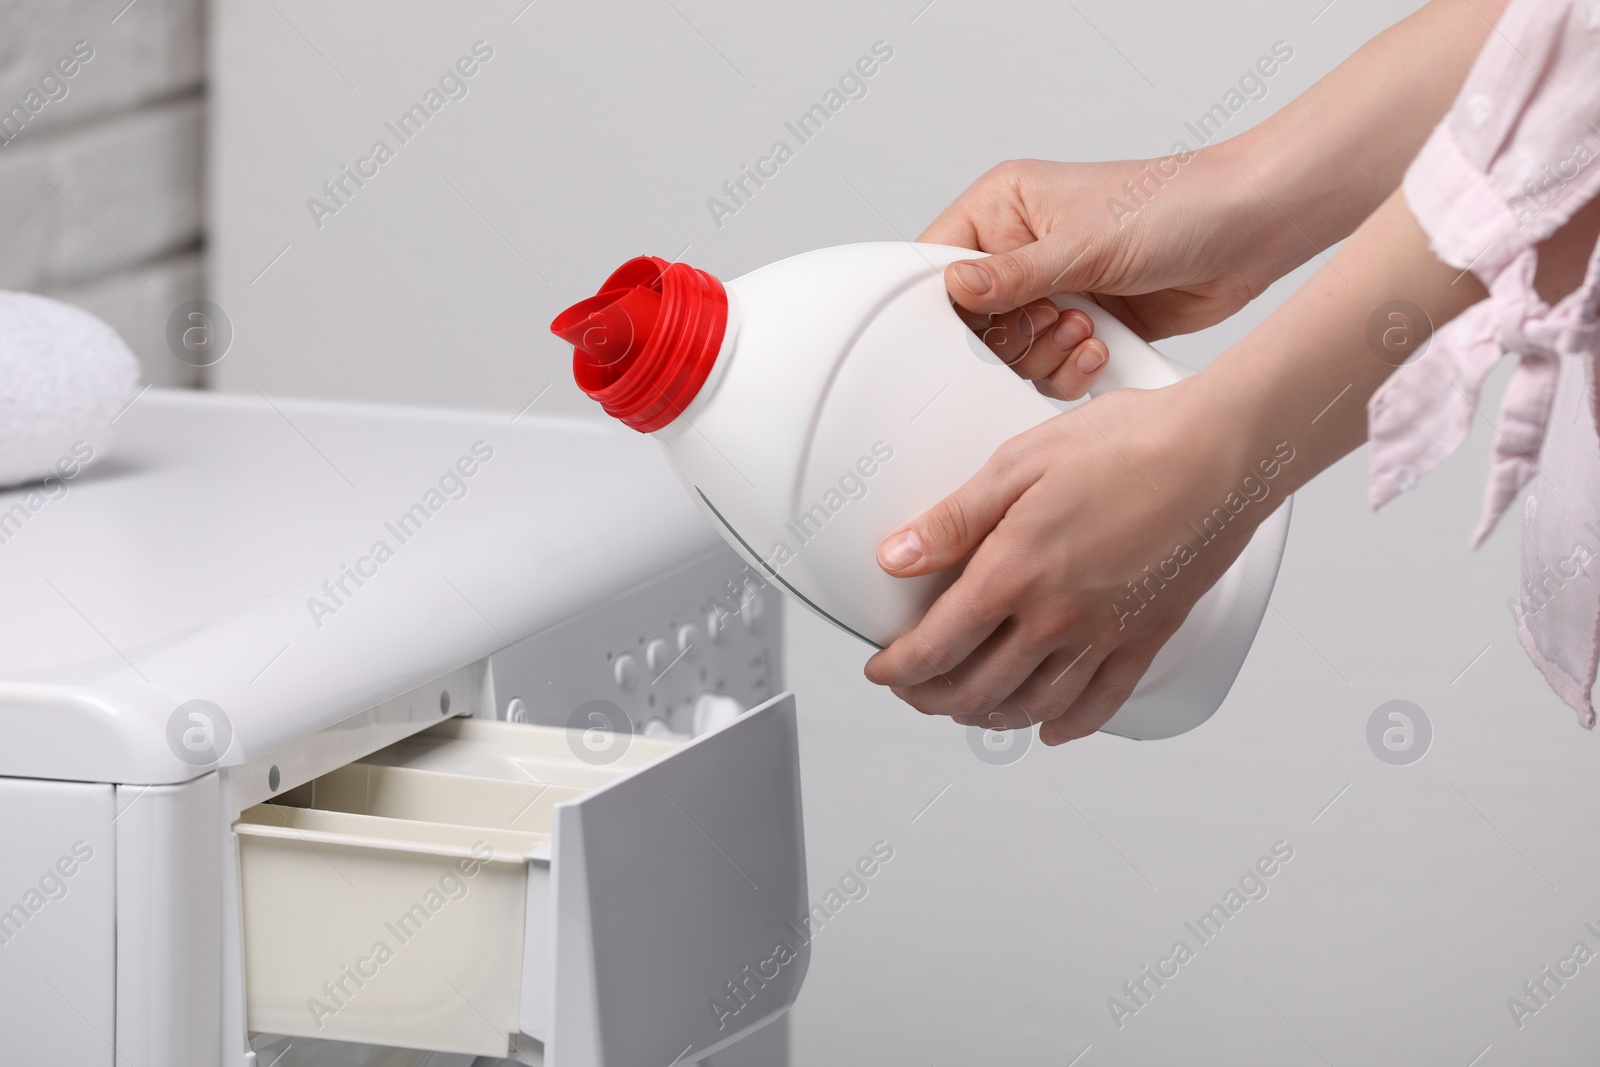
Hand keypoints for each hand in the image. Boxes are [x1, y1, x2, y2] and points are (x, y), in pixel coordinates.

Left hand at [863, 378, 1275, 743]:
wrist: (1221, 452)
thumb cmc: (1126, 443)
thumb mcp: (1018, 464)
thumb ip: (953, 519)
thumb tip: (894, 557)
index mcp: (1014, 572)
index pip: (936, 647)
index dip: (898, 670)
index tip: (881, 671)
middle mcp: (1056, 618)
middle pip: (976, 688)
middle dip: (931, 698)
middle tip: (913, 690)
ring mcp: (1103, 635)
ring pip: (1032, 706)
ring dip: (988, 716)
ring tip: (966, 707)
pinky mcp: (1146, 638)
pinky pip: (1101, 703)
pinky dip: (1068, 725)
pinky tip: (1050, 727)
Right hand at [921, 150, 1275, 399]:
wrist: (1250, 232)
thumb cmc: (1177, 205)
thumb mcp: (1084, 242)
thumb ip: (1015, 275)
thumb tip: (958, 288)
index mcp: (1004, 209)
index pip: (942, 261)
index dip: (951, 302)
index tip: (978, 323)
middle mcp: (1023, 251)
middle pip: (974, 321)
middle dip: (1014, 335)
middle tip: (1051, 319)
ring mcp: (1054, 292)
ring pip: (1013, 354)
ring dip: (1048, 354)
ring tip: (1086, 329)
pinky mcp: (1084, 327)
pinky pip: (1050, 370)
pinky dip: (1072, 370)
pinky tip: (1101, 346)